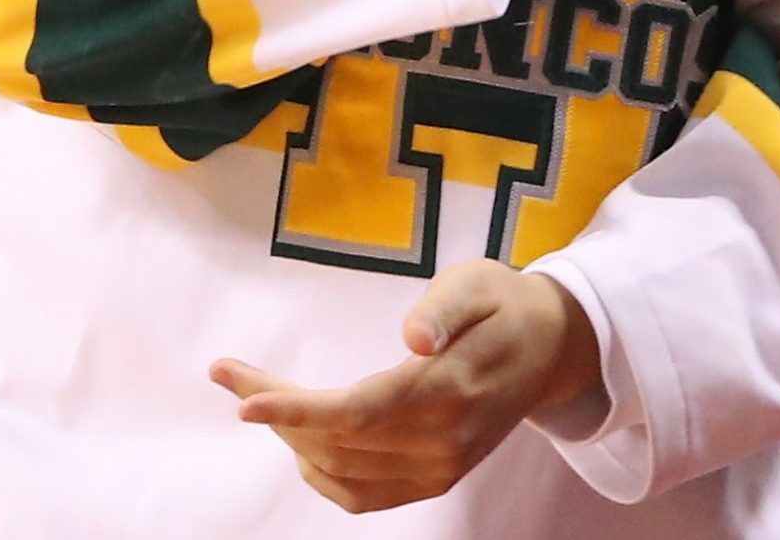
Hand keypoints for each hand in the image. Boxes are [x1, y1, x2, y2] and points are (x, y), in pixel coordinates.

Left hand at [210, 261, 602, 513]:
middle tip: (230, 373)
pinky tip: (299, 442)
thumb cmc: (502, 304)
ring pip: (343, 470)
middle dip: (276, 410)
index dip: (297, 408)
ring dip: (292, 437)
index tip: (242, 399)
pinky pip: (366, 495)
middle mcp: (443, 442)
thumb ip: (443, 308)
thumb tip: (414, 336)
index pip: (357, 412)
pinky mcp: (437, 479)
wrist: (549, 350)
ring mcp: (440, 469)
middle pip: (338, 441)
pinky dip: (323, 474)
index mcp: (448, 390)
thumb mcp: (476, 284)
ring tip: (258, 395)